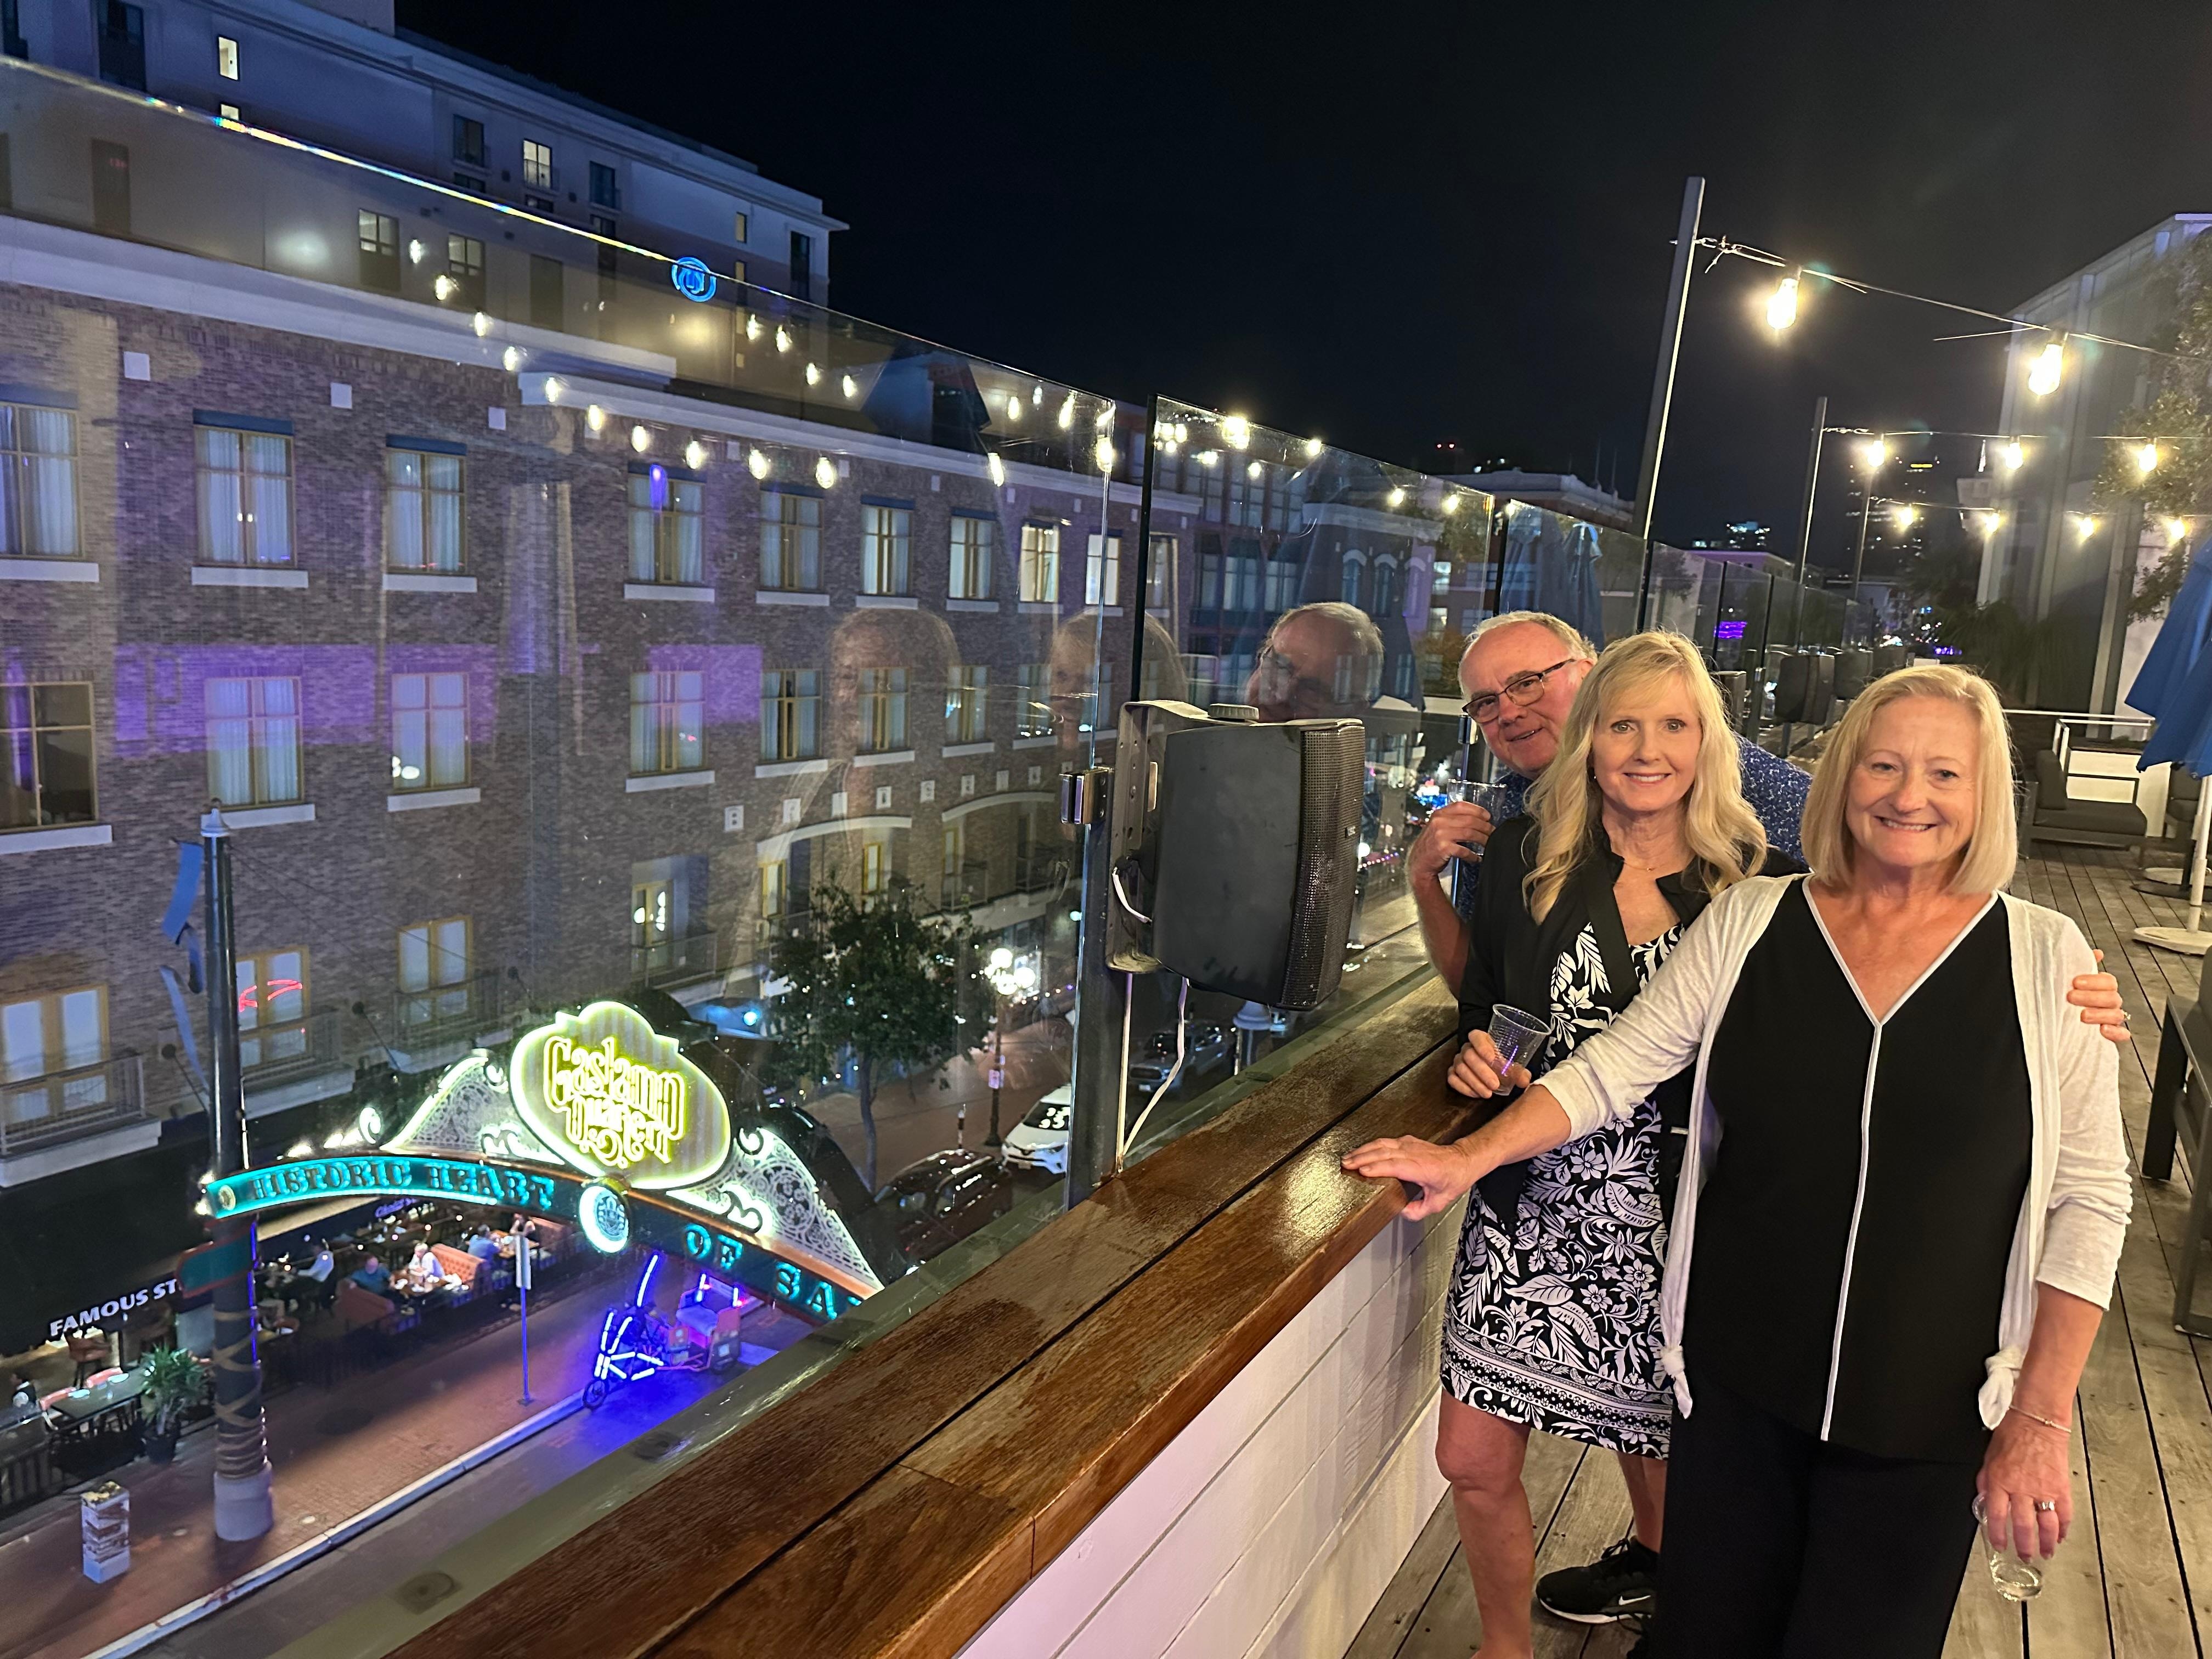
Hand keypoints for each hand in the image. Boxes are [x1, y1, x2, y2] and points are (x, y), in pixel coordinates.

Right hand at [1342, 1134, 1480, 1220]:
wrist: (1463, 1160)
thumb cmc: (1453, 1178)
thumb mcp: (1439, 1202)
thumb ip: (1418, 1210)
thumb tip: (1400, 1212)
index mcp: (1422, 1168)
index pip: (1395, 1165)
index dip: (1377, 1168)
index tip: (1361, 1171)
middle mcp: (1414, 1153)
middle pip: (1383, 1152)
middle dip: (1362, 1157)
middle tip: (1346, 1164)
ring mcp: (1410, 1144)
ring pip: (1382, 1144)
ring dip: (1363, 1150)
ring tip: (1348, 1157)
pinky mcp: (1407, 1141)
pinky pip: (1385, 1141)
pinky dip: (1370, 1145)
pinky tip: (1361, 1150)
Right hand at [1409, 802, 1493, 882]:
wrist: (1418, 863)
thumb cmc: (1430, 846)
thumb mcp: (1437, 827)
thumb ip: (1451, 820)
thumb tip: (1475, 819)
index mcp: (1439, 814)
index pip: (1461, 806)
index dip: (1477, 810)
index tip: (1487, 816)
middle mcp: (1439, 822)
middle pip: (1469, 820)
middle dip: (1485, 826)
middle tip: (1492, 832)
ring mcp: (1441, 835)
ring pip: (1470, 833)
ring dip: (1482, 839)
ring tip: (1488, 843)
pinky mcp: (1443, 848)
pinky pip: (1464, 850)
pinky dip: (1473, 855)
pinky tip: (1477, 858)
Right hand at [1445, 1030, 1532, 1098]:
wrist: (1487, 1065)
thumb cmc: (1499, 1061)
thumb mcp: (1510, 1063)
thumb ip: (1517, 1070)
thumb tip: (1524, 1081)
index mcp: (1481, 1039)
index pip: (1476, 1037)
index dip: (1482, 1046)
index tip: (1492, 1059)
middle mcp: (1467, 1048)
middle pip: (1469, 1056)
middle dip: (1482, 1072)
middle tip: (1495, 1085)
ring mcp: (1458, 1060)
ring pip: (1460, 1069)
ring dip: (1475, 1082)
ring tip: (1488, 1093)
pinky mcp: (1453, 1073)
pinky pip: (1453, 1079)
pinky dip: (1464, 1088)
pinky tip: (1476, 1094)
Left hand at [1979, 1409, 2071, 1559]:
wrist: (2037, 1421)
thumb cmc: (2012, 1433)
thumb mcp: (1989, 1456)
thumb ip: (1986, 1481)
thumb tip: (1984, 1499)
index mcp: (2000, 1481)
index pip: (1997, 1515)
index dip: (1997, 1534)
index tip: (2000, 1544)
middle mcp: (2021, 1488)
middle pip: (2022, 1525)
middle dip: (2023, 1545)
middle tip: (2025, 1556)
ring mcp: (2043, 1490)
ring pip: (2045, 1525)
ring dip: (2045, 1543)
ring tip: (2045, 1553)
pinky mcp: (2061, 1488)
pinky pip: (2064, 1514)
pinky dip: (2063, 1528)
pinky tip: (2060, 1535)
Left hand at [2070, 951, 2131, 1044]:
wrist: (2055, 1021)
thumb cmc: (2065, 997)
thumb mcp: (2069, 980)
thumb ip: (2082, 965)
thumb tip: (2096, 953)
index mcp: (2102, 988)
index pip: (2108, 981)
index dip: (2094, 980)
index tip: (2075, 982)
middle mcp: (2109, 1002)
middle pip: (2112, 997)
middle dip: (2091, 997)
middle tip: (2071, 997)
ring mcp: (2111, 1019)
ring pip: (2117, 1015)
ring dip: (2100, 1014)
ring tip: (2082, 1015)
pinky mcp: (2111, 1035)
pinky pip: (2122, 1034)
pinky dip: (2115, 1033)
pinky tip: (2103, 1030)